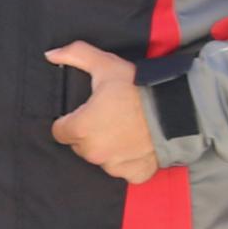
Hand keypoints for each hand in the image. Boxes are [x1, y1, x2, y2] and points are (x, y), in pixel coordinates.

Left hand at [46, 40, 161, 182]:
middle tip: (108, 117)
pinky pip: (124, 170)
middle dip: (89, 133)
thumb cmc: (137, 87)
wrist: (176, 108)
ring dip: (107, 148)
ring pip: (101, 158)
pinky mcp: (134, 174)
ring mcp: (115, 166)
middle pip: (80, 146)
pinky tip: (136, 144)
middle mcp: (94, 152)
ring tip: (124, 129)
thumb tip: (50, 55)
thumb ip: (74, 56)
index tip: (85, 112)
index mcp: (81, 128)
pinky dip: (128, 161)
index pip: (60, 131)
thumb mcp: (104, 64)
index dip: (70, 120)